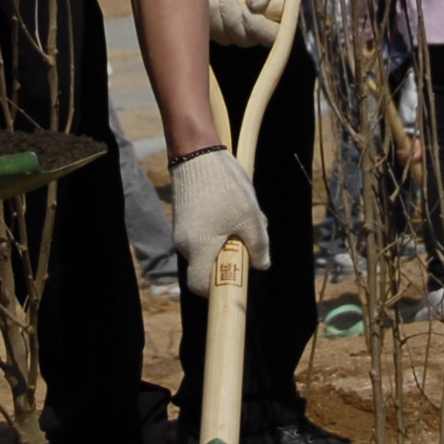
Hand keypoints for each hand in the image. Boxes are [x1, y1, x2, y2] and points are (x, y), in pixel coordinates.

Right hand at [166, 145, 267, 275]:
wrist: (199, 154)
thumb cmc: (226, 188)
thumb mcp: (251, 218)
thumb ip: (259, 246)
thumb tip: (262, 265)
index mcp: (199, 248)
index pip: (200, 286)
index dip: (216, 289)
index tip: (235, 278)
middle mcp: (184, 244)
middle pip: (207, 267)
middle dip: (228, 258)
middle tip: (246, 239)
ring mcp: (181, 231)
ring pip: (206, 249)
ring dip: (225, 241)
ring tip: (241, 217)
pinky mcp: (183, 219)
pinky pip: (202, 236)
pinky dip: (218, 230)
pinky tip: (230, 208)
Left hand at [206, 0, 288, 46]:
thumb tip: (256, 5)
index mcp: (274, 16)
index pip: (271, 36)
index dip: (259, 29)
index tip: (247, 10)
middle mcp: (254, 27)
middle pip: (245, 39)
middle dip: (234, 20)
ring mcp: (232, 28)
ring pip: (225, 36)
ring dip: (218, 17)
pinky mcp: (214, 26)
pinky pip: (208, 30)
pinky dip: (207, 15)